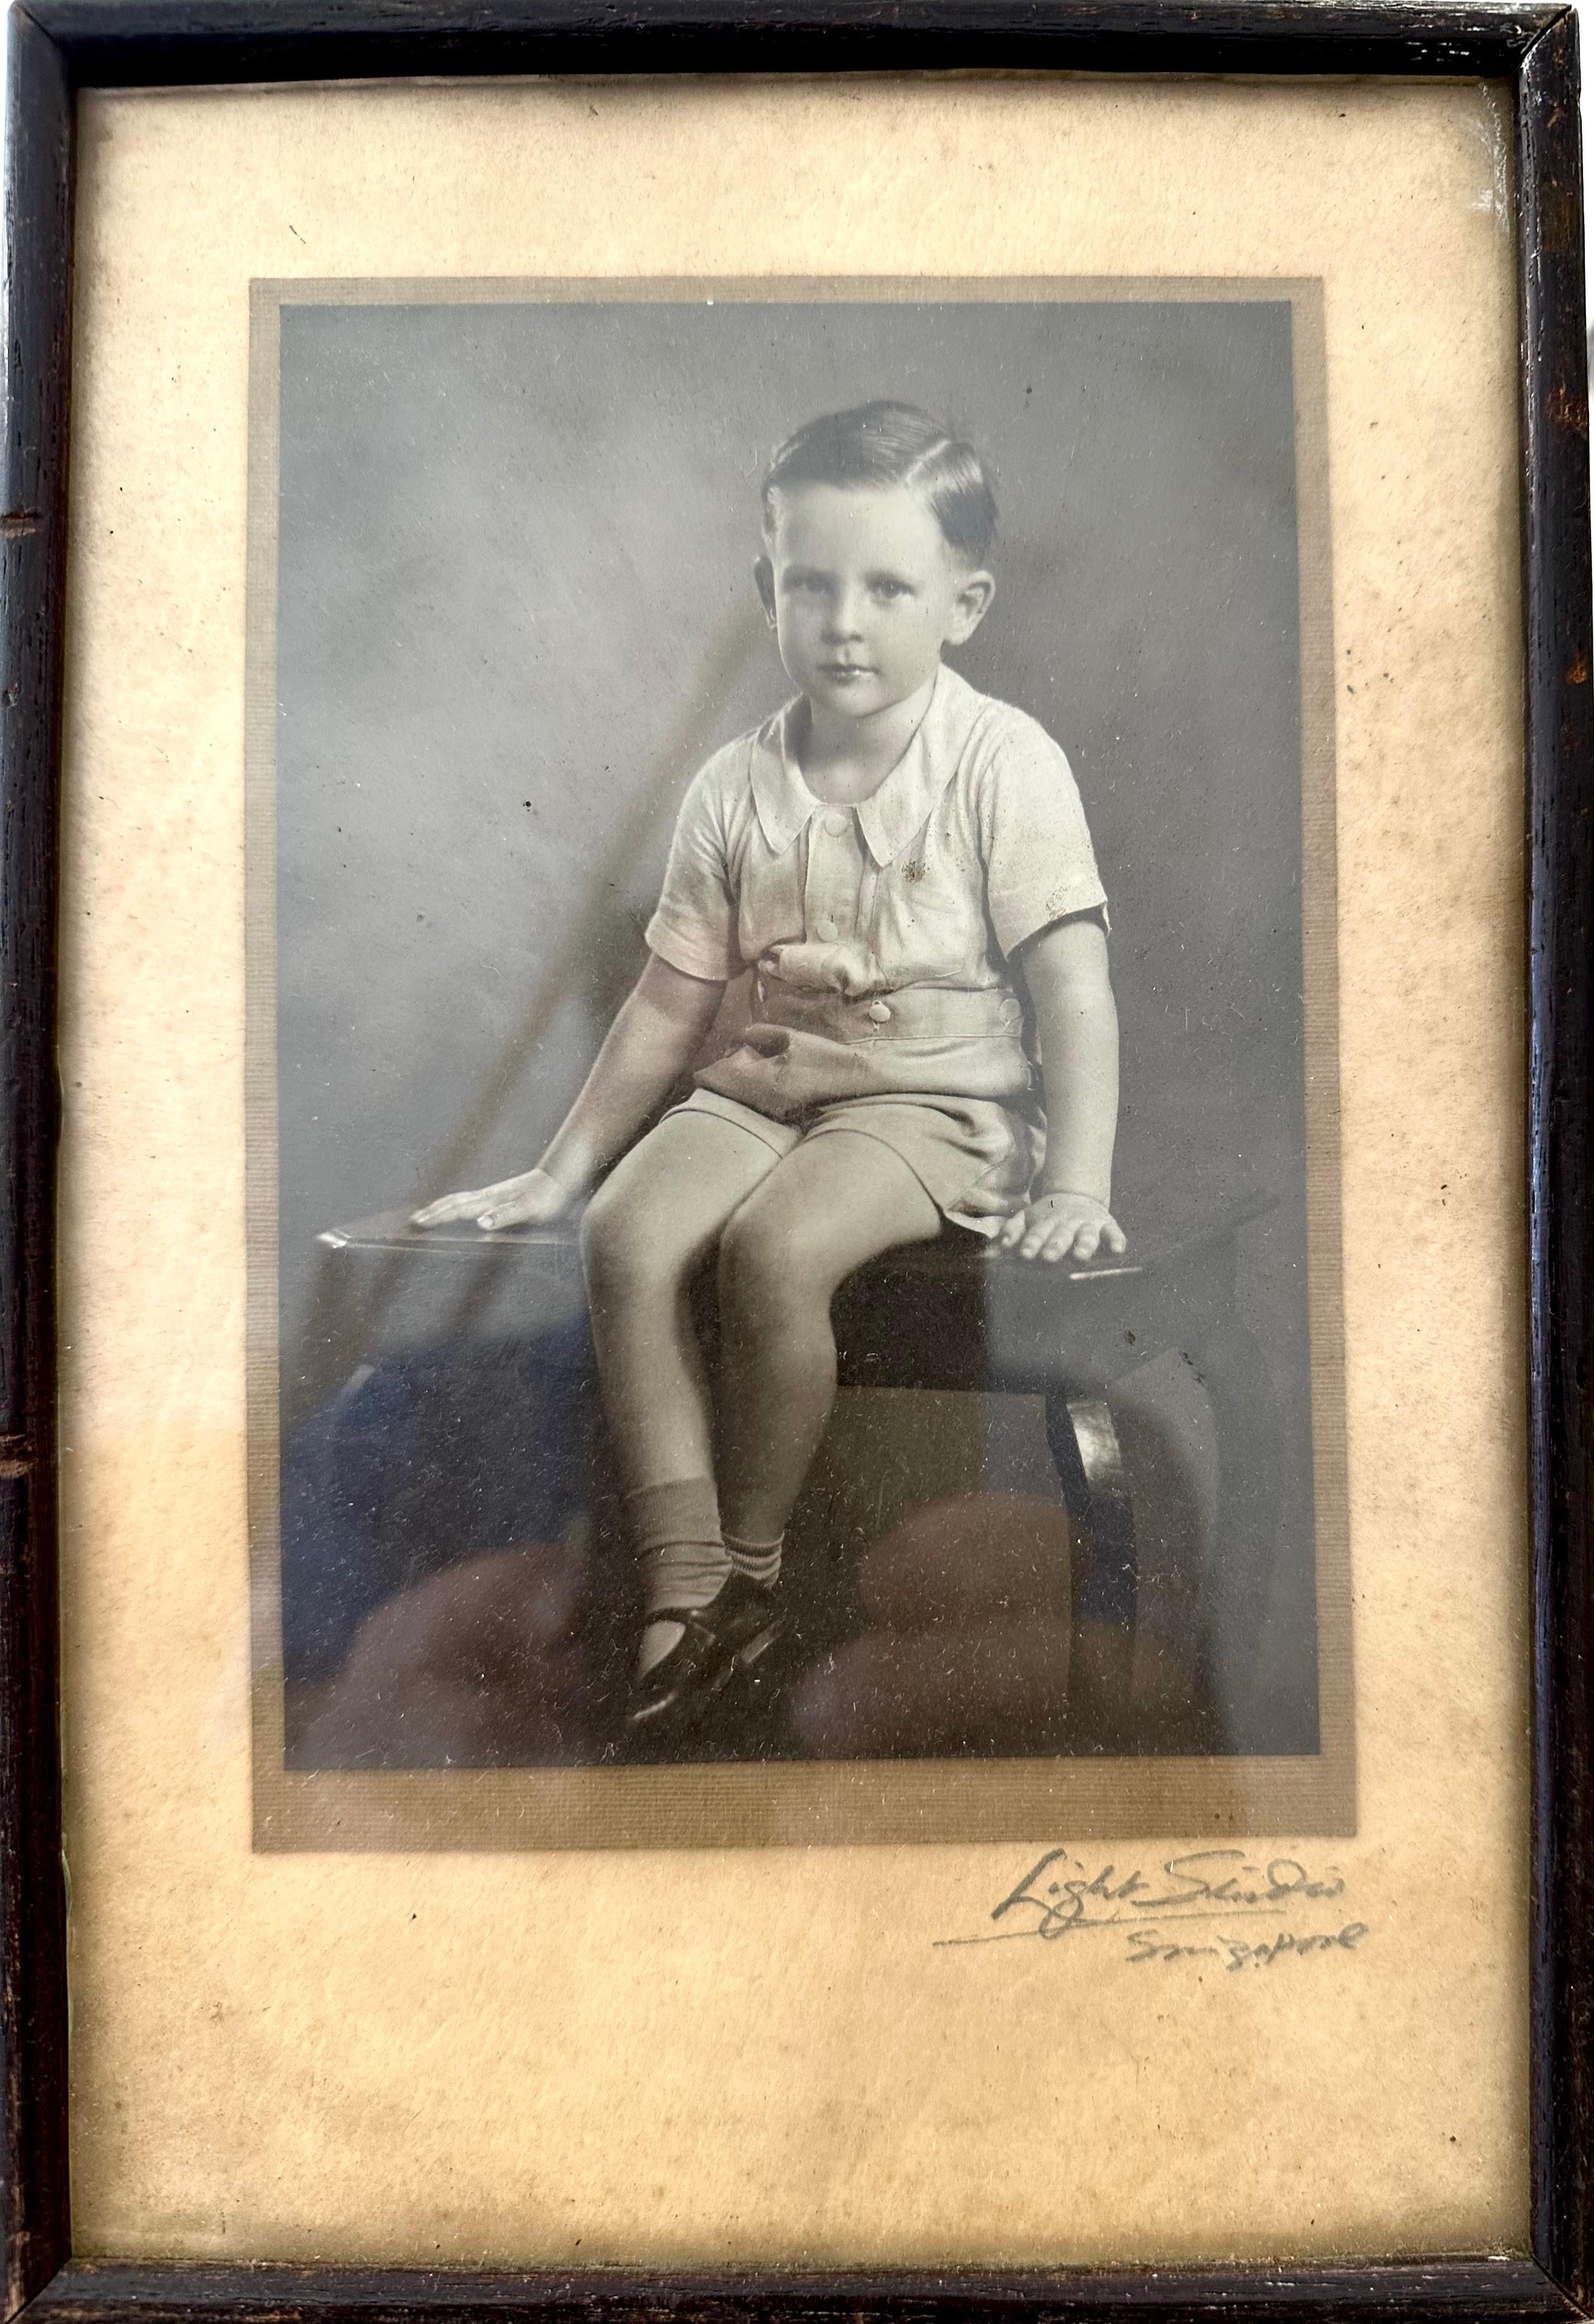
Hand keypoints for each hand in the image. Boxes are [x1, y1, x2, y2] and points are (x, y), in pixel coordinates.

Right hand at [410, 1167, 573, 1232]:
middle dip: (433, 1211)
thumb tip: (480, 1223)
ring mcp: (492, 1194)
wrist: (559, 1177)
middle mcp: (487, 1196)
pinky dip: (456, 1205)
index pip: (457, 1210)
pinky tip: (459, 1210)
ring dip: (442, 1207)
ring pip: (460, 1199)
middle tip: (413, 1220)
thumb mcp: (529, 1211)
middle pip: (453, 1202)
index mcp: (490, 1201)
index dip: (437, 1217)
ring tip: (428, 1213)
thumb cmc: (546, 1198)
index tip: (417, 1223)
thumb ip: (505, 1216)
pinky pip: (470, 1201)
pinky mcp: (498, 1195)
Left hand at [996, 1188, 1125, 1263]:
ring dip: (1084, 1245)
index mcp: (1046, 1222)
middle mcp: (1067, 1223)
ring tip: (1081, 1256)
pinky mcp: (1108, 1225)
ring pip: (1087, 1235)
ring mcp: (1088, 1224)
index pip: (1037, 1234)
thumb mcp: (1027, 1218)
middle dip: (1055, 1246)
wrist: (1077, 1197)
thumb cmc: (1047, 1217)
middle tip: (1048, 1257)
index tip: (1025, 1254)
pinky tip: (1118, 1250)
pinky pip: (1114, 1233)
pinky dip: (1117, 1240)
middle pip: (1061, 1235)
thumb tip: (994, 1249)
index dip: (1032, 1243)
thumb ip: (1011, 1231)